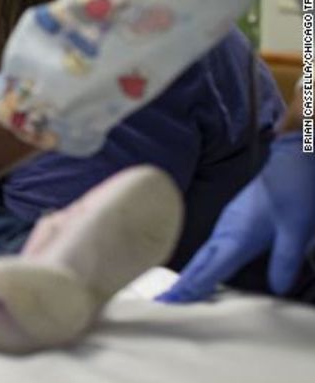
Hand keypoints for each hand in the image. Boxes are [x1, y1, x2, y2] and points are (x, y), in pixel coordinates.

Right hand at [158, 132, 314, 302]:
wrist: (292, 159)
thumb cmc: (294, 190)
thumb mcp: (297, 229)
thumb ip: (285, 261)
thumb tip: (277, 290)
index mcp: (238, 236)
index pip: (210, 269)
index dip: (191, 287)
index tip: (169, 301)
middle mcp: (228, 231)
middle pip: (200, 262)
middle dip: (183, 283)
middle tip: (163, 301)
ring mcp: (229, 224)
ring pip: (205, 254)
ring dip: (192, 273)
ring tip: (180, 290)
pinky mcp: (235, 219)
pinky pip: (214, 246)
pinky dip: (204, 261)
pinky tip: (207, 266)